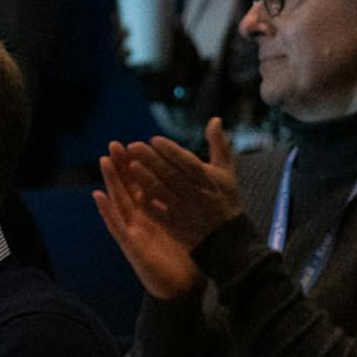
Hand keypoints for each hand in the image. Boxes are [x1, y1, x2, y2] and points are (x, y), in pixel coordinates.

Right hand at [93, 145, 204, 301]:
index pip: (143, 183)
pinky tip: (98, 195)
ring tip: (103, 161)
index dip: (137, 164)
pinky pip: (116, 225)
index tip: (134, 143)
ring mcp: (133, 231)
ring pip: (118, 201)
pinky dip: (106, 210)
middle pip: (127, 188)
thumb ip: (189, 200)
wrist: (184, 286)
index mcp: (155, 211)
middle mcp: (141, 219)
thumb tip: (195, 179)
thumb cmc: (186, 255)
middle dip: (120, 166)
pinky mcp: (131, 245)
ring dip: (110, 181)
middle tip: (114, 144)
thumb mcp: (190, 222)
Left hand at [111, 120, 243, 250]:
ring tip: (130, 164)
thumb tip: (215, 120)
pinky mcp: (177, 226)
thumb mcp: (226, 171)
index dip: (170, 150)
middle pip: (171, 174)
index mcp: (209, 179)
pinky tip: (134, 193)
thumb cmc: (225, 198)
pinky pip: (160, 214)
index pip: (187, 162)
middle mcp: (197, 194)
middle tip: (133, 146)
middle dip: (151, 159)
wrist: (226, 237)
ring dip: (146, 178)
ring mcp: (186, 210)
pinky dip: (148, 204)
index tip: (154, 140)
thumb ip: (219, 145)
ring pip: (163, 192)